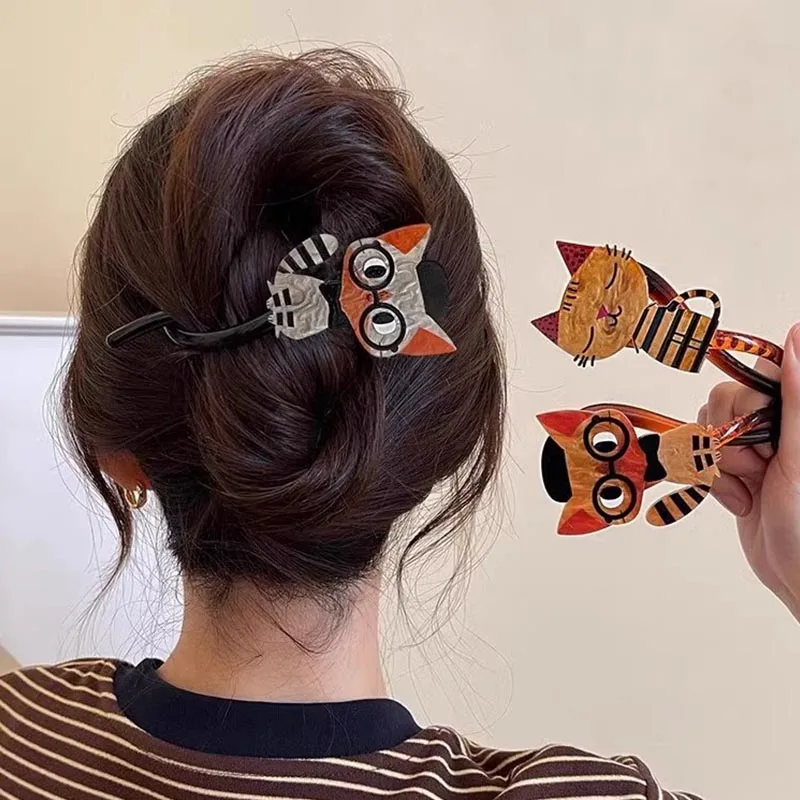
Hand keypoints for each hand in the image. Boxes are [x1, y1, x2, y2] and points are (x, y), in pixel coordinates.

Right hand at [700, 326, 799, 620]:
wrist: (799, 576)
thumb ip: (794, 396)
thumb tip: (796, 336)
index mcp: (795, 413)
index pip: (755, 374)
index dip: (745, 401)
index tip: (753, 427)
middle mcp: (775, 424)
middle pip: (724, 400)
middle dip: (730, 438)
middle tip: (759, 466)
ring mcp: (753, 448)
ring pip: (707, 428)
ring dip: (720, 463)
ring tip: (750, 486)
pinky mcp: (732, 470)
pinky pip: (700, 457)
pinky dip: (713, 481)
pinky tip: (740, 499)